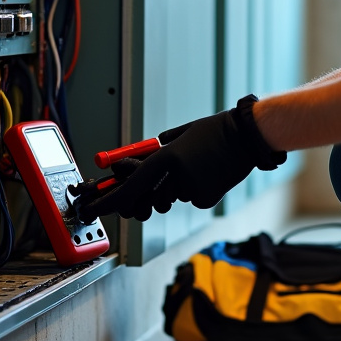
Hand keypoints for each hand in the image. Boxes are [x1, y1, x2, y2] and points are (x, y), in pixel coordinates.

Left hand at [78, 95, 285, 219]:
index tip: (92, 209)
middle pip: (150, 198)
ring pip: (173, 198)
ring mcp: (192, 190)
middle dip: (152, 195)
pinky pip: (192, 200)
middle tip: (163, 183)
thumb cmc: (216, 131)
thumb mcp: (183, 133)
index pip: (130, 186)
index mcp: (166, 157)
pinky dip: (197, 190)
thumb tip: (144, 157)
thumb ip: (162, 148)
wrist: (248, 137)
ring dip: (178, 188)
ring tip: (198, 168)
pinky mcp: (206, 199)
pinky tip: (211, 174)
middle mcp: (175, 176)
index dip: (108, 201)